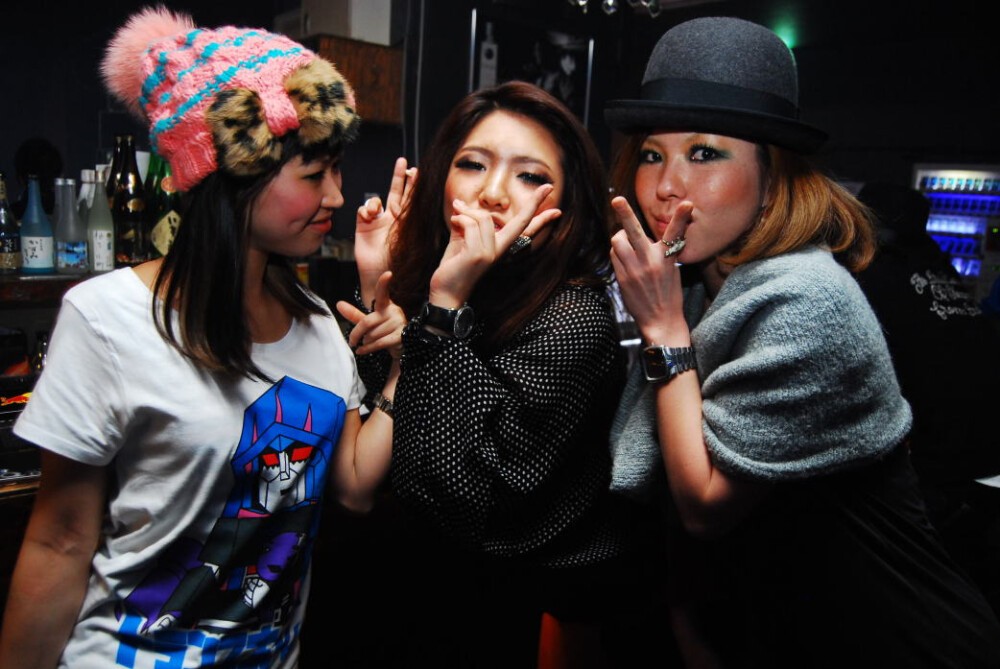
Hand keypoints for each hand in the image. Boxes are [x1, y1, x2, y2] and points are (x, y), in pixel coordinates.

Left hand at [336, 271, 406, 358]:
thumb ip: (354, 314)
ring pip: (373, 335)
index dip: (384, 284)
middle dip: (357, 333)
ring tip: (367, 344)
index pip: (383, 293)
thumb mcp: (369, 321)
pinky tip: (361, 351)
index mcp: (386, 305)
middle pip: (367, 321)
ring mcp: (398, 324)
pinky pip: (380, 343)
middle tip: (352, 341)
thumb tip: (339, 304)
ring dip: (366, 342)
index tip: (388, 274)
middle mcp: (393, 312)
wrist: (399, 345)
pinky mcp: (401, 336)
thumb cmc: (383, 331)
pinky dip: (368, 349)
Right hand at [354, 157, 416, 300]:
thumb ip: (429, 228)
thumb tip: (447, 213)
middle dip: (400, 176)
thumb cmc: (402, 265)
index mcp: (408, 222)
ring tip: (384, 197)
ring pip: (379, 198)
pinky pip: (363, 210)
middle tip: (404, 161)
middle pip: (396, 192)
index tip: (420, 170)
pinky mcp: (363, 226)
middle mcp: (393, 218)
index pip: (413, 199)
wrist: (382, 277)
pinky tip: (370, 215)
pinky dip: (366, 208)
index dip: (415, 185)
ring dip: (382, 192)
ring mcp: (378, 221)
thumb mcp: (419, 244)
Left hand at [428, 184, 560, 306]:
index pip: (524, 230)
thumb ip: (466, 223)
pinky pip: (470, 224)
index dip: (541, 219)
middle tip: (549, 186)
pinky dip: (459, 219)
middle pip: (522, 222)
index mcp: (500, 247)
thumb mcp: (461, 240)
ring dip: (466, 212)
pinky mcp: (478, 254)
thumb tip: (461, 204)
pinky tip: (453, 222)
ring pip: (483, 217)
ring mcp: (490, 253)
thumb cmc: (453, 266)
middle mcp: (500, 250)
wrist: (445, 292)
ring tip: (456, 213)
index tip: (558, 210)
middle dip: (535, 203)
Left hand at [609, 196, 691, 344]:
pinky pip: (614, 256)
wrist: (660, 321)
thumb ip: (662, 252)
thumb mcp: (672, 270)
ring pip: (617, 242)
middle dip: (625, 213)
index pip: (675, 233)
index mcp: (667, 259)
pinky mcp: (622, 278)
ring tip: (625, 241)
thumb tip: (647, 238)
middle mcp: (650, 262)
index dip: (681, 217)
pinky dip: (617, 252)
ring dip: (619, 237)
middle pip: (633, 232)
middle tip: (617, 200)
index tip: (687, 204)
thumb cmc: (668, 294)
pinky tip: (624, 258)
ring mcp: (634, 270)